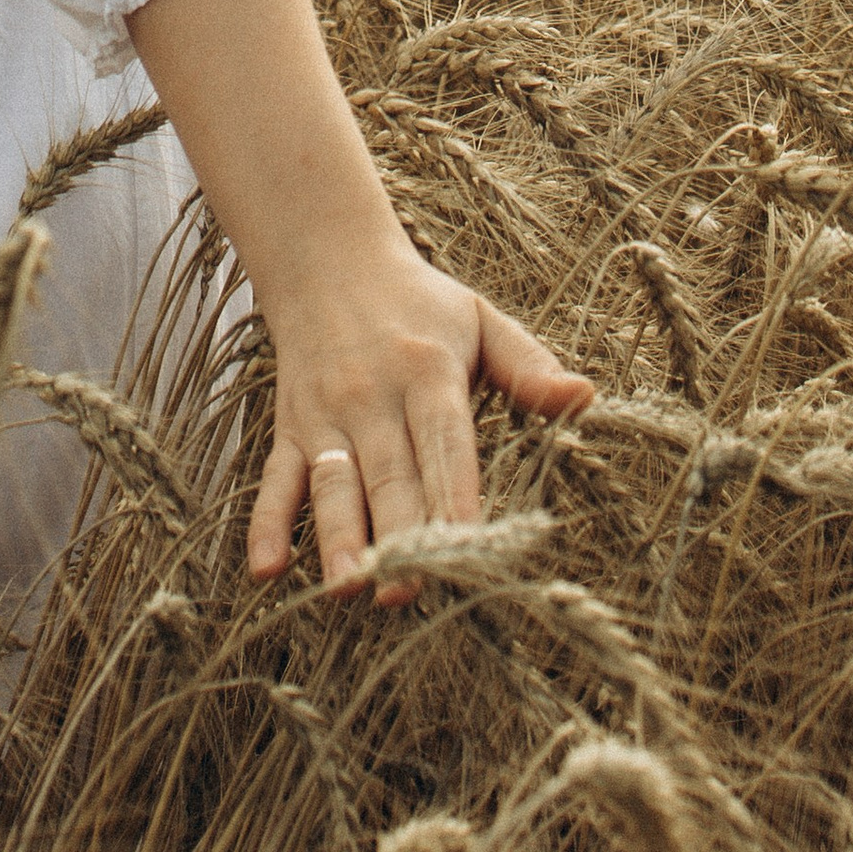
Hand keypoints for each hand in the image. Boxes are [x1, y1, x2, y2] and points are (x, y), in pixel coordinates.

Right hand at [247, 245, 592, 604]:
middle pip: (388, 474)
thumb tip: (585, 397)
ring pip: (332, 482)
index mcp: (427, 371)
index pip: (444, 439)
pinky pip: (276, 479)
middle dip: (397, 534)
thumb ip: (529, 367)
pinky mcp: (291, 427)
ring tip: (346, 588)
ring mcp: (325, 414)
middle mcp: (372, 396)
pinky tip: (268, 569)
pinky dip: (266, 522)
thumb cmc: (419, 302)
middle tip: (406, 592)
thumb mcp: (480, 320)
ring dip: (337, 537)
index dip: (453, 491)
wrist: (326, 259)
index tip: (466, 542)